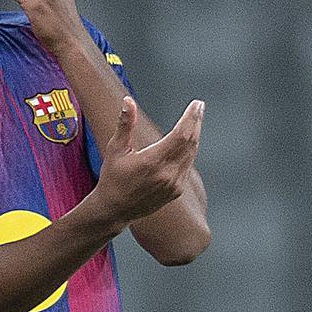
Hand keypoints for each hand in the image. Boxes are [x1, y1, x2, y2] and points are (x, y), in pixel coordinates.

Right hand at [95, 97, 203, 222]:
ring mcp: (174, 184)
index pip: (181, 135)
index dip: (191, 118)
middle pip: (191, 142)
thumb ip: (125, 124)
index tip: (196, 105)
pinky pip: (188, 166)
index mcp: (152, 161)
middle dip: (196, 122)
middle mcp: (167, 174)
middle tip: (199, 107)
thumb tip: (128, 102)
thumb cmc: (112, 178)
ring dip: (195, 136)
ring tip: (195, 121)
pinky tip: (188, 142)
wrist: (114, 209)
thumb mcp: (115, 149)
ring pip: (192, 154)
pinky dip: (190, 151)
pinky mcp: (176, 191)